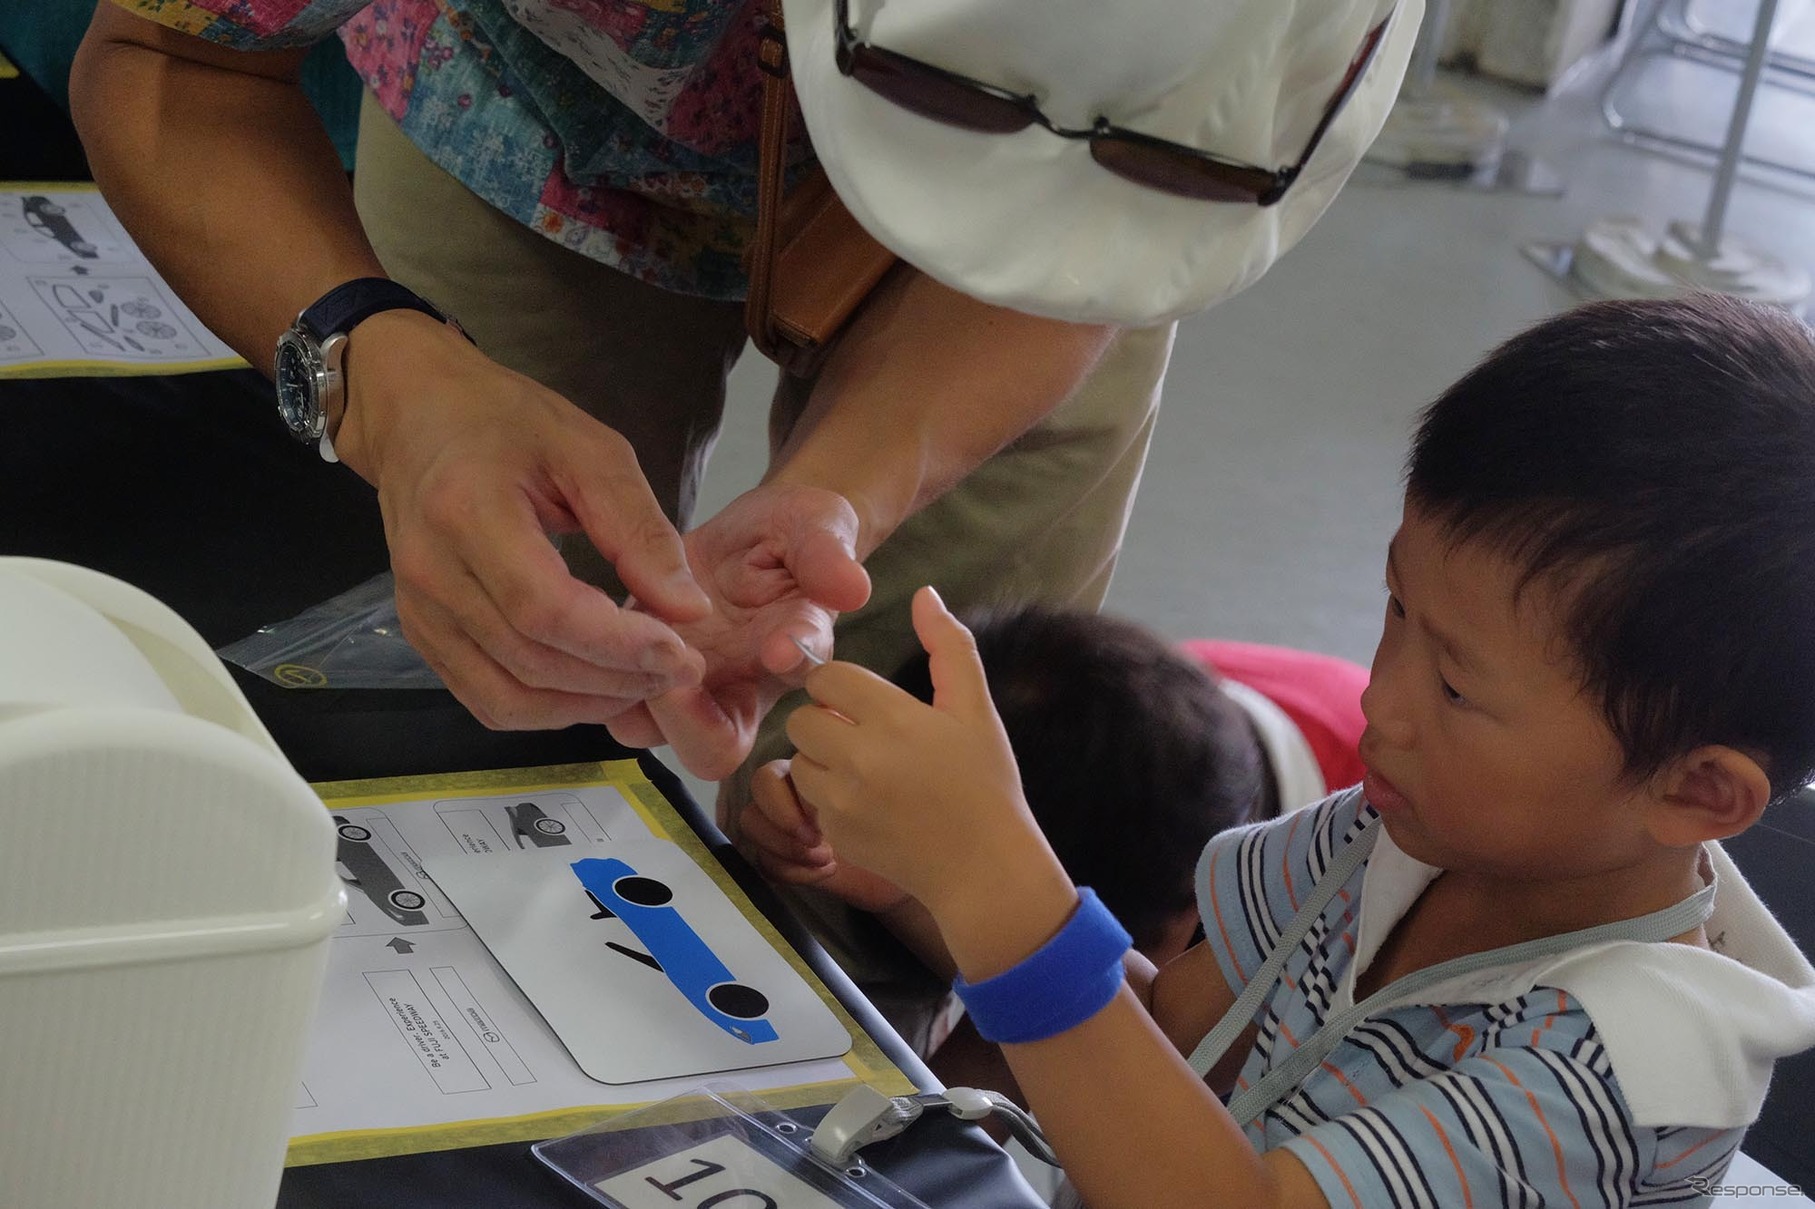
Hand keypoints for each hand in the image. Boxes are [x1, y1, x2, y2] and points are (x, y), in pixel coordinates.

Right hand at [336, 311, 711, 728]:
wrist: (419, 419)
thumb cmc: (507, 422)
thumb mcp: (589, 450)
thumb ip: (639, 529)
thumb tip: (689, 608)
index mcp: (467, 510)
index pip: (544, 609)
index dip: (618, 644)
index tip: (682, 652)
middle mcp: (431, 571)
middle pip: (531, 660)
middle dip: (617, 678)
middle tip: (681, 669)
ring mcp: (419, 610)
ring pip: (508, 698)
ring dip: (587, 704)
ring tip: (646, 682)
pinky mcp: (422, 635)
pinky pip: (487, 699)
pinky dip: (549, 709)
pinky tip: (595, 685)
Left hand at [606, 483, 871, 778]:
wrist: (751, 534)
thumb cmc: (794, 535)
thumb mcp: (818, 524)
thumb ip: (828, 554)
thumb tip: (854, 588)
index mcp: (793, 656)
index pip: (796, 683)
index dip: (789, 668)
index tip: (780, 646)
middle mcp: (737, 687)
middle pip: (713, 750)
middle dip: (688, 722)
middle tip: (677, 668)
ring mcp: (684, 682)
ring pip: (647, 729)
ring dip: (635, 697)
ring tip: (631, 641)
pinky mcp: (637, 662)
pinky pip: (607, 694)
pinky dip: (599, 671)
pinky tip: (602, 625)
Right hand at [738, 759, 910, 912]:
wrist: (910, 864)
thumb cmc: (905, 822)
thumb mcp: (884, 794)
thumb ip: (854, 779)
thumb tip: (827, 788)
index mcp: (815, 764)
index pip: (772, 772)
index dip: (788, 798)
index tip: (824, 816)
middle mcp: (795, 789)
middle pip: (757, 791)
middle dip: (781, 819)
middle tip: (818, 842)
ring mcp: (787, 823)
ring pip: (751, 824)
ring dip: (783, 847)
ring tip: (826, 860)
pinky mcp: (787, 857)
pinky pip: (764, 861)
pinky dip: (791, 871)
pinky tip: (826, 873)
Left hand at [785, 586, 1057, 917]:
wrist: (984, 868)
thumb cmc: (985, 783)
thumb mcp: (975, 709)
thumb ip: (950, 646)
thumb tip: (925, 594)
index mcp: (894, 719)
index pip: (828, 678)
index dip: (841, 685)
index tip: (863, 701)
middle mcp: (860, 758)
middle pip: (802, 717)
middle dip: (826, 720)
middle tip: (861, 734)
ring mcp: (843, 802)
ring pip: (799, 759)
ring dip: (821, 759)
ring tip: (863, 769)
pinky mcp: (835, 835)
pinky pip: (810, 801)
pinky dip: (829, 798)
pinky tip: (868, 804)